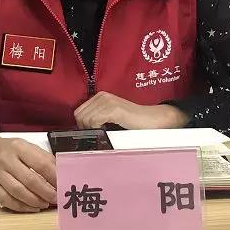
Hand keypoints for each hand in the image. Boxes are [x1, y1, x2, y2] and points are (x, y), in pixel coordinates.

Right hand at [0, 131, 56, 212]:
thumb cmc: (9, 149)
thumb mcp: (25, 146)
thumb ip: (41, 157)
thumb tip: (59, 172)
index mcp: (19, 147)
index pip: (40, 163)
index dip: (53, 176)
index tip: (63, 184)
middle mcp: (6, 160)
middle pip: (29, 179)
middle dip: (46, 191)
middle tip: (56, 198)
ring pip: (17, 191)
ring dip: (34, 200)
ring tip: (46, 204)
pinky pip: (6, 200)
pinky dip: (21, 206)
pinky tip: (32, 208)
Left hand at [74, 92, 188, 129]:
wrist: (150, 120)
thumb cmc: (131, 122)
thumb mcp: (110, 117)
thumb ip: (97, 118)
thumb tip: (81, 129)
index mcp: (99, 97)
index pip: (78, 112)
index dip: (82, 125)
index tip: (92, 132)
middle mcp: (102, 96)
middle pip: (80, 115)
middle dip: (85, 128)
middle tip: (99, 134)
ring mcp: (107, 101)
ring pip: (86, 119)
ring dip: (93, 129)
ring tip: (105, 132)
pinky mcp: (113, 109)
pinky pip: (95, 120)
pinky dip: (98, 129)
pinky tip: (108, 131)